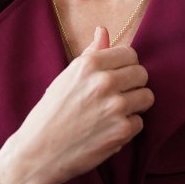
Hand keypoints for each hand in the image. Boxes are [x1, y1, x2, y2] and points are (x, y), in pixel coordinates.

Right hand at [0, 26, 152, 183]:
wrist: (38, 153)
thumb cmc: (50, 113)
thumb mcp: (66, 77)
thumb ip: (90, 53)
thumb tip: (103, 30)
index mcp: (89, 64)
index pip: (130, 54)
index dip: (125, 66)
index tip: (116, 77)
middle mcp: (104, 82)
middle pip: (142, 74)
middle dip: (133, 85)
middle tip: (117, 97)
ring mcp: (115, 107)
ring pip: (147, 97)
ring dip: (134, 106)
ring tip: (114, 113)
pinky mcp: (121, 131)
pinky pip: (140, 122)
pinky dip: (127, 128)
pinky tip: (108, 130)